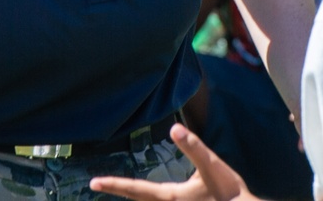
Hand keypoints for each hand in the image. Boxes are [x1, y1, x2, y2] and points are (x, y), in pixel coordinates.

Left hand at [89, 124, 260, 200]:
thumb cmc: (228, 192)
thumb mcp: (212, 166)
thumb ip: (193, 147)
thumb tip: (174, 128)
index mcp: (170, 197)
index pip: (136, 189)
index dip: (114, 185)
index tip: (94, 183)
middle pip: (137, 199)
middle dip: (118, 190)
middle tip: (96, 184)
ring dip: (134, 196)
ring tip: (121, 188)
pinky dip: (149, 199)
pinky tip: (149, 194)